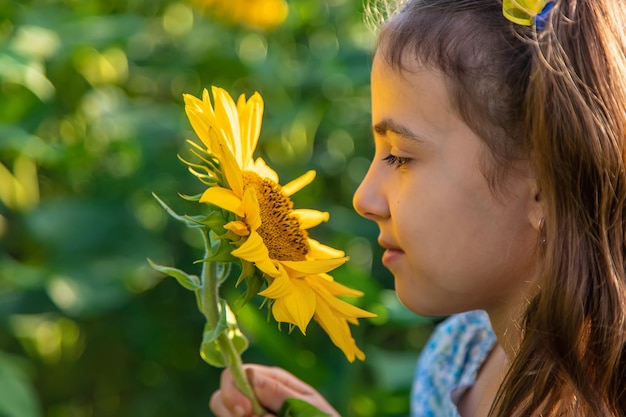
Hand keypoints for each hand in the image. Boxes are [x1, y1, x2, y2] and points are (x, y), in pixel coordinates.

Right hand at [210, 364, 339, 416]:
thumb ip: (279, 392)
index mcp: (270, 381)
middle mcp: (255, 396)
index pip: (235, 373)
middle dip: (229, 408)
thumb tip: (250, 375)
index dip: (234, 390)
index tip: (247, 410)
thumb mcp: (306, 406)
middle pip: (221, 396)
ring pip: (224, 413)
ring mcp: (250, 414)